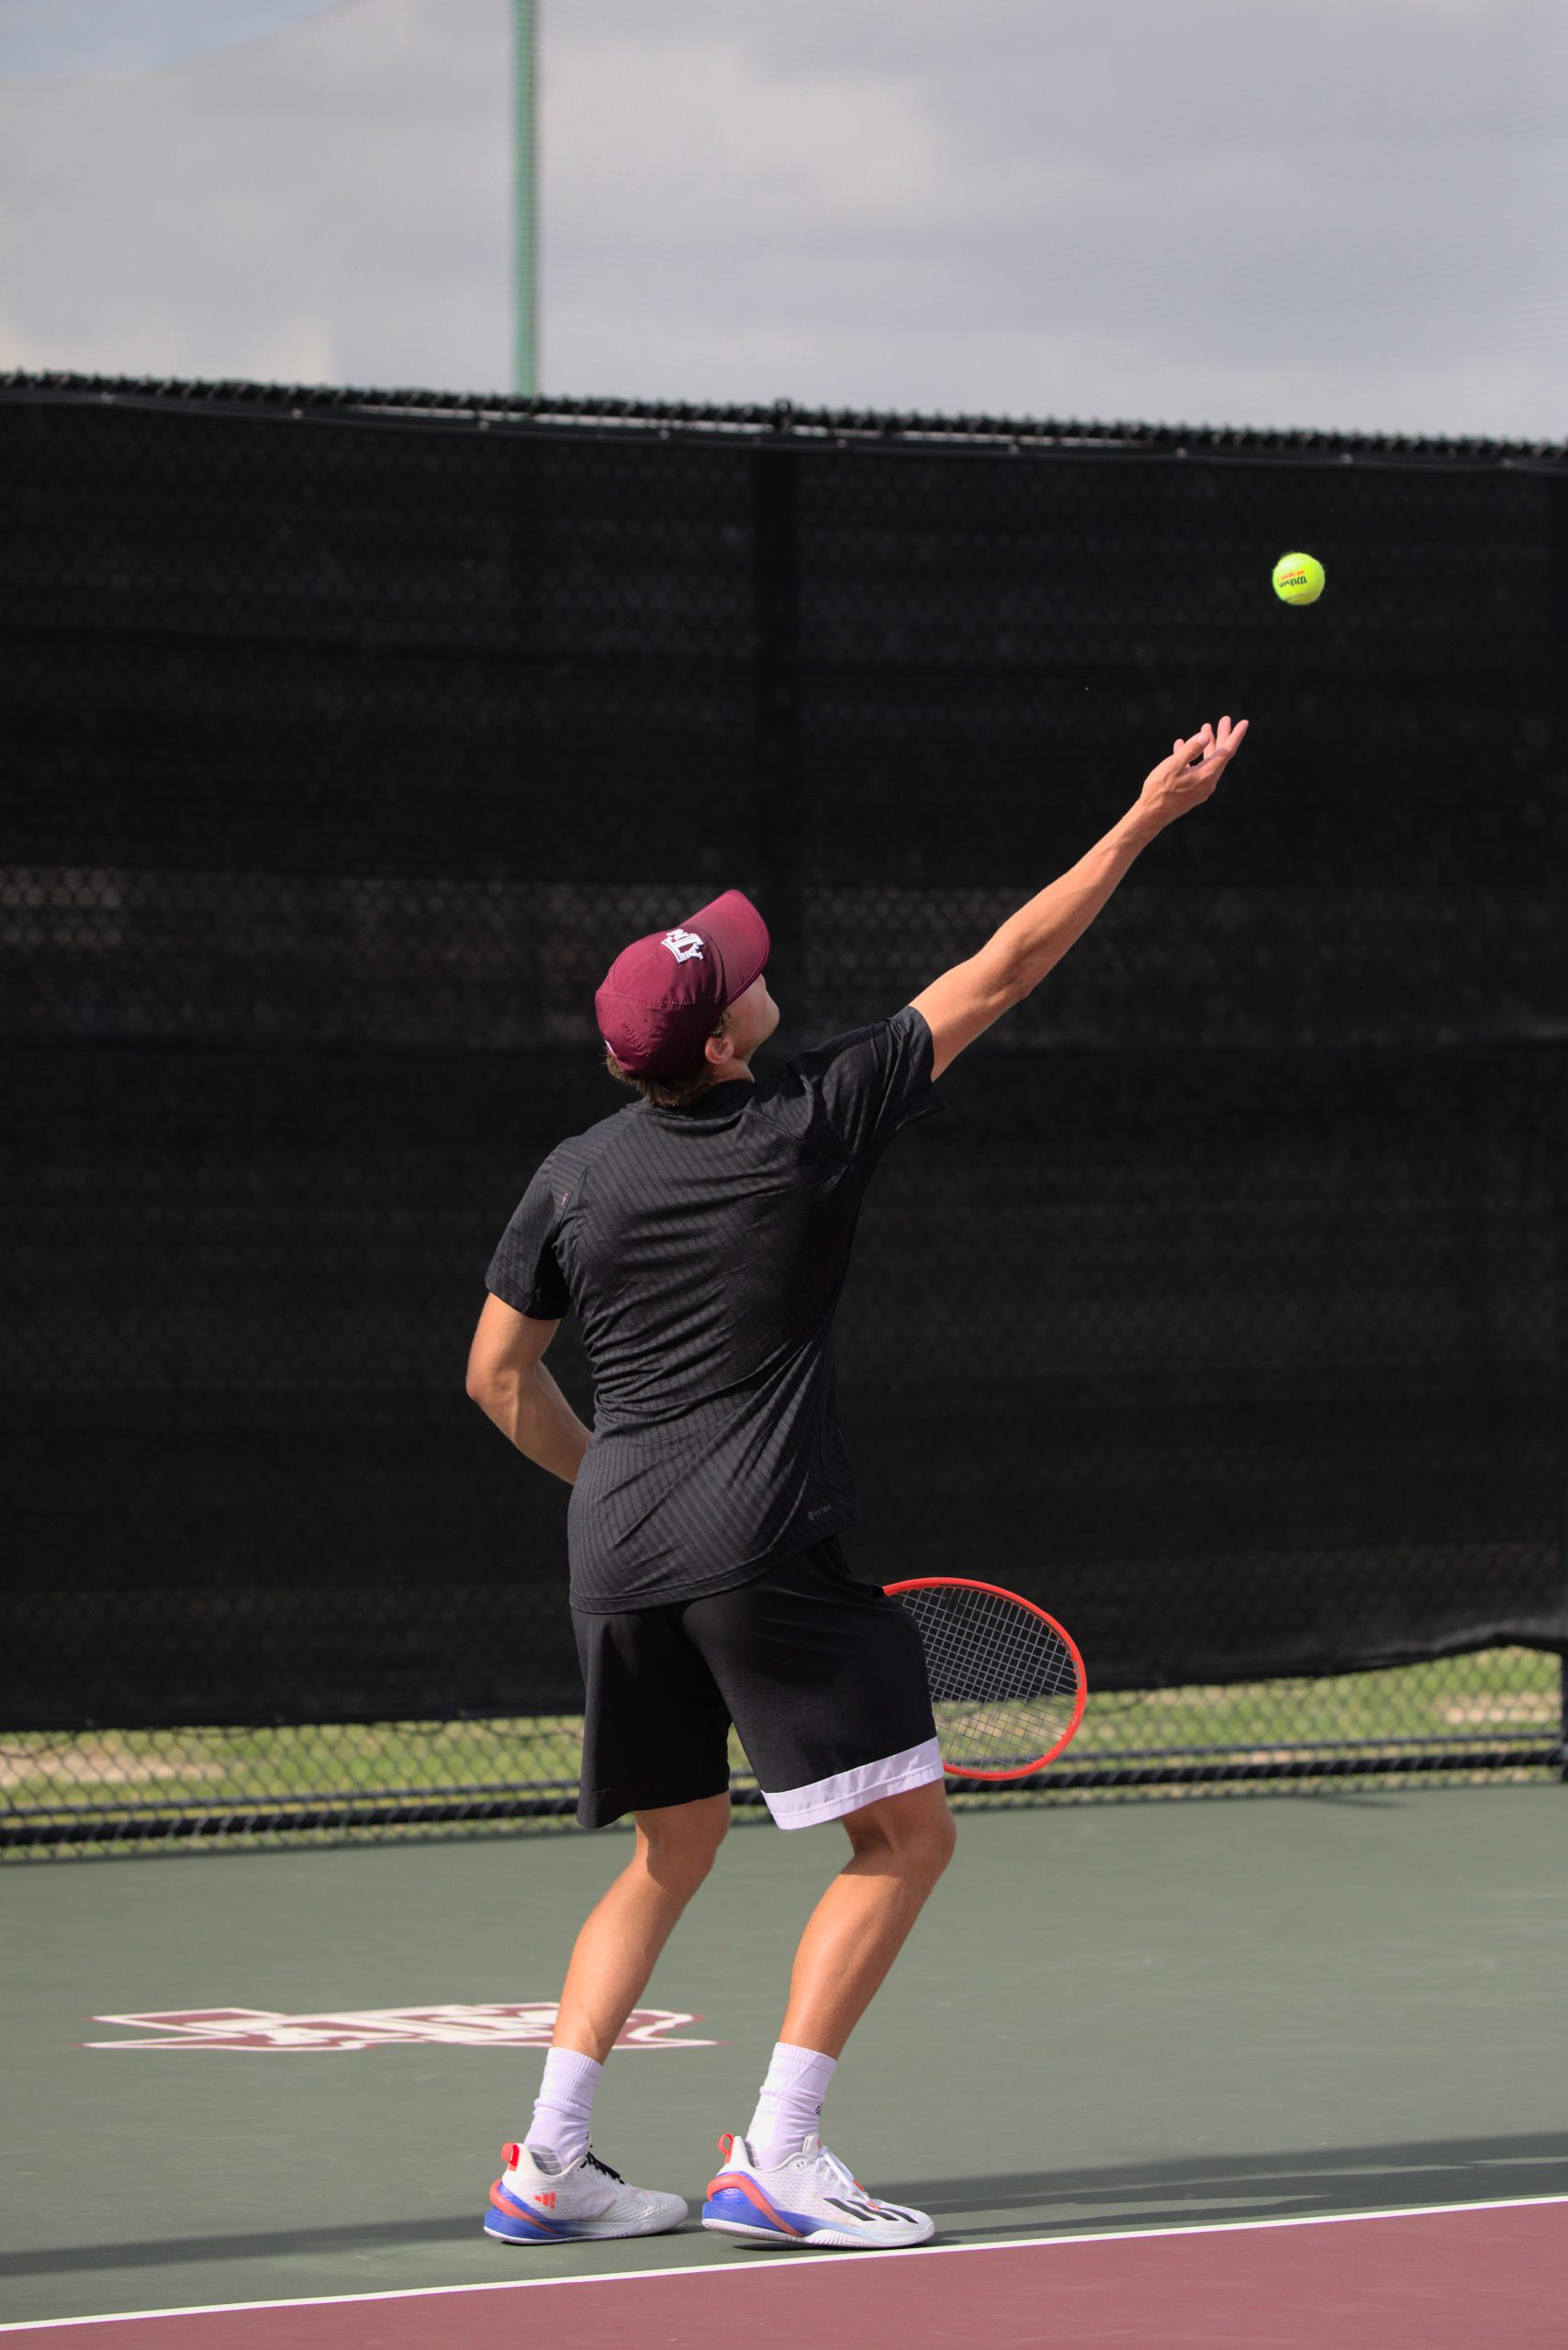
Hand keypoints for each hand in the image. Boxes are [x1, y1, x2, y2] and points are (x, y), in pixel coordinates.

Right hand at [1135, 715, 1248, 830]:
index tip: (1244, 722)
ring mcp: (1201, 788)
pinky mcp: (1193, 791)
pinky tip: (1183, 746)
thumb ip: (1190, 750)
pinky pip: (1198, 769)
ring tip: (1205, 728)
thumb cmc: (1160, 789)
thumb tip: (1205, 735)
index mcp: (1206, 775)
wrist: (1151, 815)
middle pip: (1220, 755)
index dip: (1236, 736)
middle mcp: (1208, 782)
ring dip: (1208, 745)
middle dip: (1223, 736)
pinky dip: (1194, 757)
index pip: (1226, 752)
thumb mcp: (1173, 766)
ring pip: (1209, 761)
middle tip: (1225, 719)